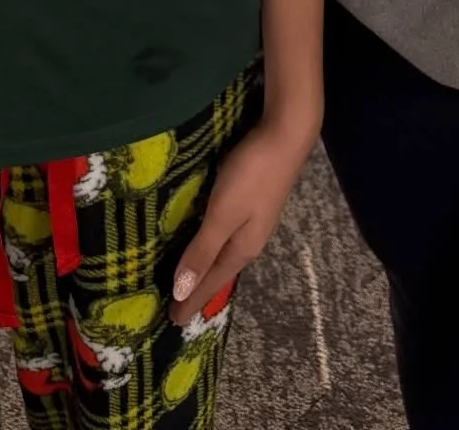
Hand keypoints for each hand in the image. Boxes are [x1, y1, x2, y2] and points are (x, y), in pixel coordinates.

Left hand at [169, 121, 307, 325]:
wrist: (285, 136)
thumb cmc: (251, 176)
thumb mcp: (222, 214)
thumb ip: (202, 250)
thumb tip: (182, 291)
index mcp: (242, 249)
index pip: (211, 283)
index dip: (191, 301)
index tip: (174, 323)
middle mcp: (250, 241)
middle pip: (220, 273)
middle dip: (200, 291)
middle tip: (179, 307)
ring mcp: (253, 222)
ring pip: (224, 256)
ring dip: (206, 270)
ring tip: (191, 282)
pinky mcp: (252, 203)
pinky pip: (227, 238)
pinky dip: (213, 249)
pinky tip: (208, 243)